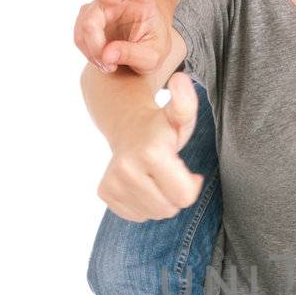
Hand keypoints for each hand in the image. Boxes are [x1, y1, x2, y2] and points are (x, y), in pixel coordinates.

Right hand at [74, 0, 170, 73]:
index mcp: (143, 2)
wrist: (137, 48)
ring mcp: (99, 8)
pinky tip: (102, 60)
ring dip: (96, 50)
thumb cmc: (151, 48)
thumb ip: (133, 55)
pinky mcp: (86, 19)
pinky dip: (90, 54)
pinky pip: (81, 38)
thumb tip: (106, 55)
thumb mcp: (152, 58)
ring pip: (89, 26)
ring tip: (109, 65)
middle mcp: (118, 0)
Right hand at [98, 72, 203, 220]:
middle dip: (175, 194)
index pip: (185, 197)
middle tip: (170, 172)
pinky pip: (137, 216)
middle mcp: (127, 169)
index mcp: (150, 152)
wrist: (126, 126)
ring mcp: (112, 182)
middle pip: (169, 209)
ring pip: (154, 214)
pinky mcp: (104, 193)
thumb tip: (181, 79)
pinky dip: (144, 204)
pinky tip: (142, 182)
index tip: (187, 170)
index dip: (191, 185)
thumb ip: (185, 103)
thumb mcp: (180, 115)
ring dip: (161, 200)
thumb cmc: (162, 126)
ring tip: (156, 176)